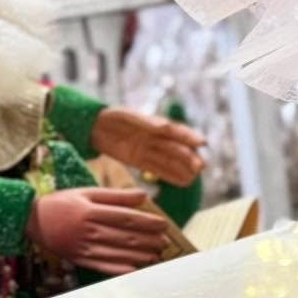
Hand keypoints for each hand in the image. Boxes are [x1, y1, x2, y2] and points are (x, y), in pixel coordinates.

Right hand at [28, 188, 169, 274]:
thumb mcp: (86, 192)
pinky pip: (102, 266)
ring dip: (139, 255)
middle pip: (125, 237)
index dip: (147, 222)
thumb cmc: (62, 203)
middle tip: (165, 242)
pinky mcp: (79, 259)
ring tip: (156, 255)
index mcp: (91, 212)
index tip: (164, 225)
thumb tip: (143, 195)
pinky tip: (135, 269)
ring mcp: (83, 247)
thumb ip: (115, 195)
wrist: (30, 221)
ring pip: (117, 252)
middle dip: (148, 240)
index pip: (126, 218)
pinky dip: (119, 269)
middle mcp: (88, 231)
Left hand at [91, 108, 205, 185]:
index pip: (176, 131)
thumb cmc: (114, 117)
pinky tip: (182, 181)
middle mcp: (155, 138)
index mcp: (156, 124)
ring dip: (182, 168)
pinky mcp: (139, 160)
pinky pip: (158, 169)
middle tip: (200, 166)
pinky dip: (170, 175)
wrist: (95, 126)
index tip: (202, 142)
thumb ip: (147, 123)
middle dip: (188, 157)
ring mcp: (148, 150)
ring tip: (195, 177)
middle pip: (175, 149)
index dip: (189, 136)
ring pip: (169, 160)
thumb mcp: (129, 116)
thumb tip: (163, 128)